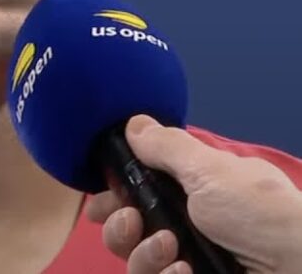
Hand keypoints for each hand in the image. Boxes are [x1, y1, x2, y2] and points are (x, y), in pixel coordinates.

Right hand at [85, 115, 301, 273]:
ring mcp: (189, 260)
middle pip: (126, 229)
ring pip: (135, 260)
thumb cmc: (261, 213)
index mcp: (191, 190)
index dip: (113, 195)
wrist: (297, 269)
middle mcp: (186, 225)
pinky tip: (184, 270)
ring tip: (171, 249)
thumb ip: (167, 147)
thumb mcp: (212, 170)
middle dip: (119, 226)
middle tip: (132, 222)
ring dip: (142, 253)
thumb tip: (134, 123)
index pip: (137, 191)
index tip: (101, 199)